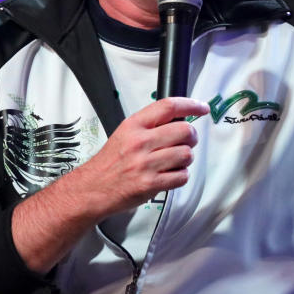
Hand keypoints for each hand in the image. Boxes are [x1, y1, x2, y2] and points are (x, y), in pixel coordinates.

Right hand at [12, 97, 207, 272]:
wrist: (92, 188)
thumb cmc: (111, 162)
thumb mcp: (126, 133)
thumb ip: (150, 125)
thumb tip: (180, 119)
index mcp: (134, 125)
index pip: (169, 106)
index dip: (190, 105)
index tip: (201, 108)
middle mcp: (140, 142)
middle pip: (185, 131)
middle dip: (191, 137)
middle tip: (187, 142)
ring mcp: (146, 164)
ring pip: (186, 155)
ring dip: (186, 159)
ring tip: (174, 161)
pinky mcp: (150, 185)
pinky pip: (182, 176)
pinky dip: (180, 176)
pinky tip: (170, 175)